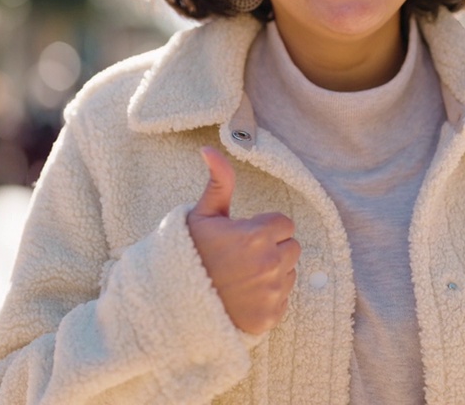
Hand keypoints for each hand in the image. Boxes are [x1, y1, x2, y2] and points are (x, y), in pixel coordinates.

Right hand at [187, 146, 299, 334]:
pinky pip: (283, 299)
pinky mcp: (271, 316)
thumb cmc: (188, 255)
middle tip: (242, 257)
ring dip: (272, 272)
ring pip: (289, 272)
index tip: (242, 237)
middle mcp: (270, 263)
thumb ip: (218, 182)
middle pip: (292, 247)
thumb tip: (209, 148)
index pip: (284, 224)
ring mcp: (272, 292)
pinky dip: (268, 298)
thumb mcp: (202, 216)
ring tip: (241, 277)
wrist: (172, 303)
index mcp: (257, 235)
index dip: (264, 228)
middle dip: (272, 248)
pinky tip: (243, 296)